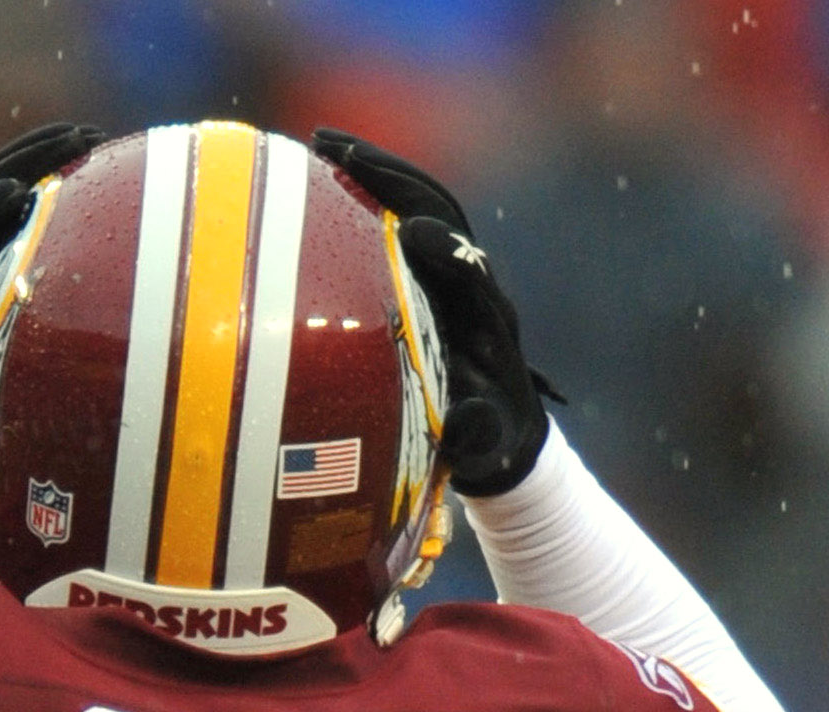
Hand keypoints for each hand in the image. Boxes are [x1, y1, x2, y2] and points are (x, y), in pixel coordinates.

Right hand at [312, 128, 555, 497]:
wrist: (504, 430)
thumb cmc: (490, 445)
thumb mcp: (486, 449)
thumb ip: (478, 432)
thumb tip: (472, 419)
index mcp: (489, 325)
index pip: (471, 275)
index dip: (448, 255)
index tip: (415, 236)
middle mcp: (474, 284)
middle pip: (443, 213)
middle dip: (397, 182)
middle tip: (342, 154)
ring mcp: (453, 270)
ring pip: (422, 204)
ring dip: (379, 171)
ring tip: (324, 144)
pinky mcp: (431, 269)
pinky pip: (402, 216)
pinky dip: (369, 189)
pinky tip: (326, 170)